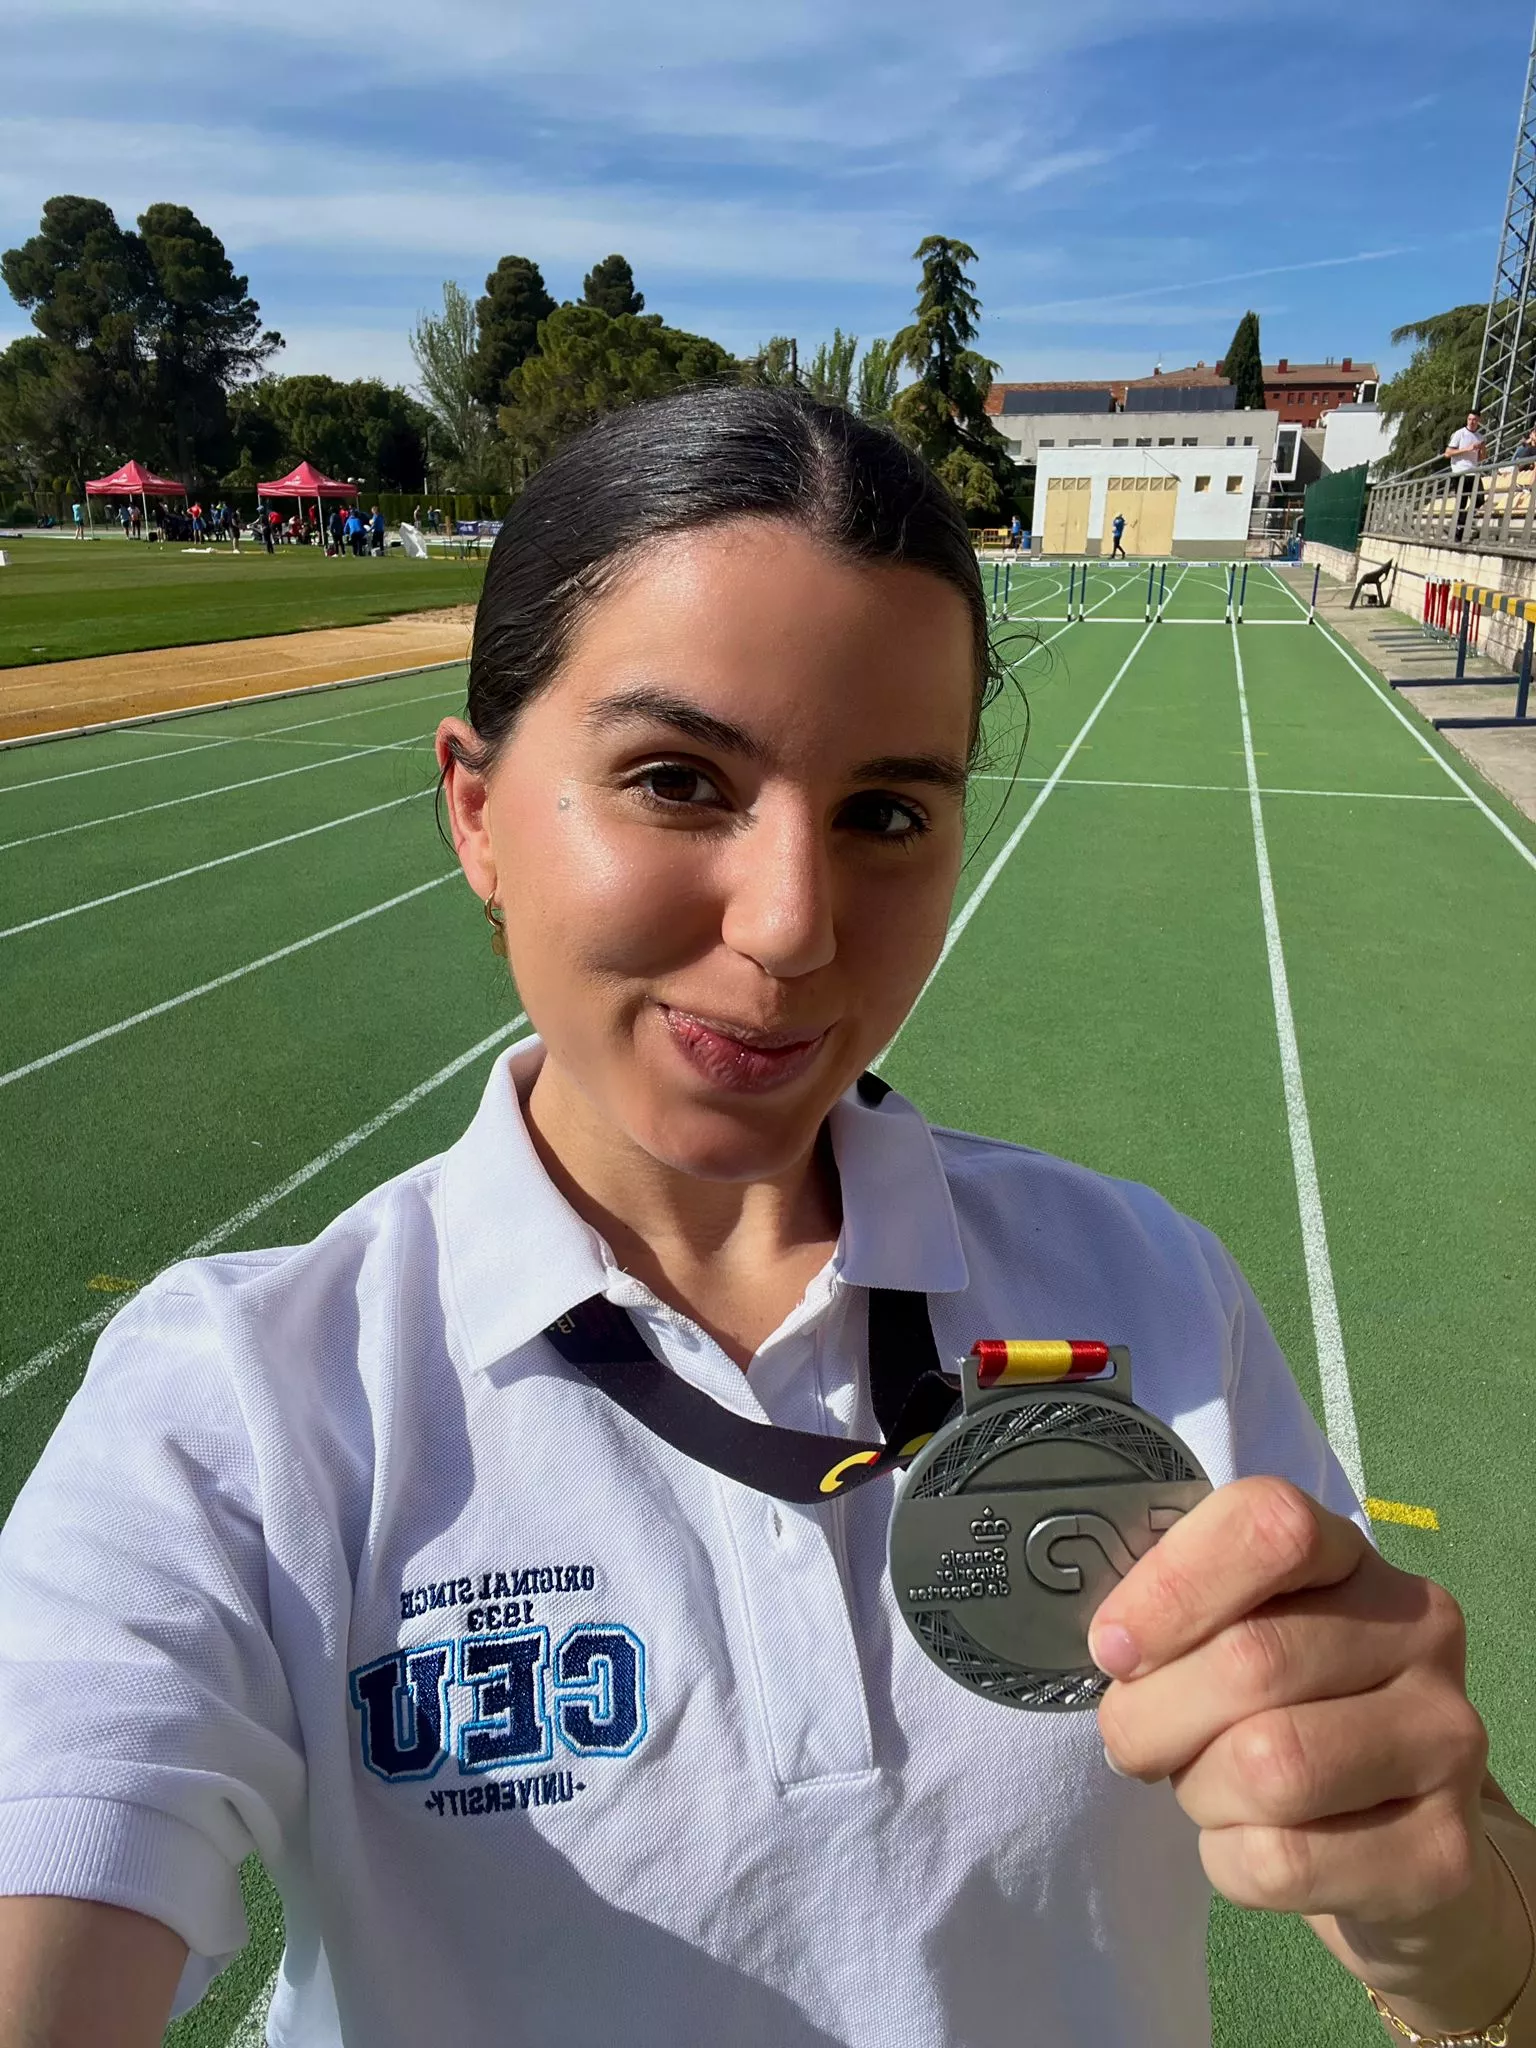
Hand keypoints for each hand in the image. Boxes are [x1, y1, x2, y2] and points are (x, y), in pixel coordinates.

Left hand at [1090, 1479, 1489, 1930]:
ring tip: (1206, 1788)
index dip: (1171, 1587)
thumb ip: (1180, 1613)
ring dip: (1198, 1791)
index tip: (1113, 1649)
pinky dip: (1229, 1862)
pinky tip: (1250, 1843)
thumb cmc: (1282, 1708)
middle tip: (1133, 1740)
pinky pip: (1285, 1862)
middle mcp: (1419, 1630)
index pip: (1268, 1525)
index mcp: (1351, 1556)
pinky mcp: (1445, 1851)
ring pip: (1269, 1768)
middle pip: (1250, 1661)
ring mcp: (1446, 1739)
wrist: (1399, 1833)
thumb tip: (1117, 1648)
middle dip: (1152, 1717)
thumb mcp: (1232, 1632)